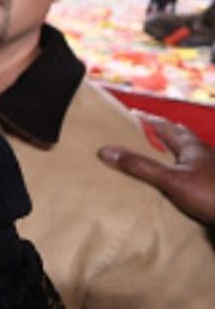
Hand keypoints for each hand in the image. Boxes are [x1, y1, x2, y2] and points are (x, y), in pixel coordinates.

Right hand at [99, 116, 214, 225]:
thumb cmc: (211, 194)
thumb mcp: (171, 181)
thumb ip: (139, 166)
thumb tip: (105, 151)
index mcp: (191, 147)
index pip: (165, 126)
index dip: (148, 120)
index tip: (132, 114)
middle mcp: (203, 154)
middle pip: (180, 137)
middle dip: (163, 132)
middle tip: (146, 130)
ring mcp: (211, 169)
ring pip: (189, 154)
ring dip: (174, 151)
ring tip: (160, 152)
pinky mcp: (214, 185)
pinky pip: (194, 171)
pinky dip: (182, 169)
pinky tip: (180, 179)